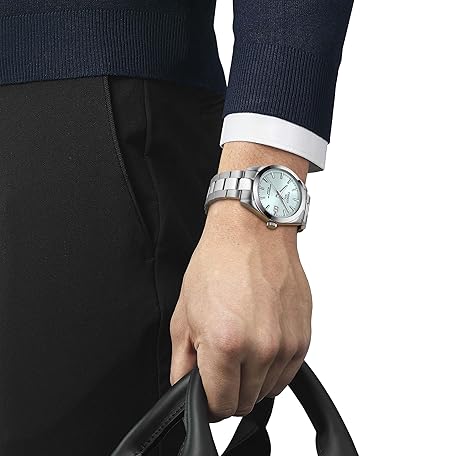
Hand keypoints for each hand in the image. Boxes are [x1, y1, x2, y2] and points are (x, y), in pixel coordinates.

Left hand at [169, 198, 311, 422]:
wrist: (252, 234)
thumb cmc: (218, 264)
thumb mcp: (184, 314)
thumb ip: (182, 363)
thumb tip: (186, 388)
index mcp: (225, 344)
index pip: (219, 404)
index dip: (208, 403)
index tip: (207, 391)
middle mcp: (261, 348)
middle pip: (244, 402)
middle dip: (228, 391)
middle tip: (221, 363)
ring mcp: (286, 344)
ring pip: (267, 391)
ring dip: (251, 381)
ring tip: (242, 347)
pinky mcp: (303, 337)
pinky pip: (287, 374)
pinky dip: (271, 369)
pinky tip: (260, 343)